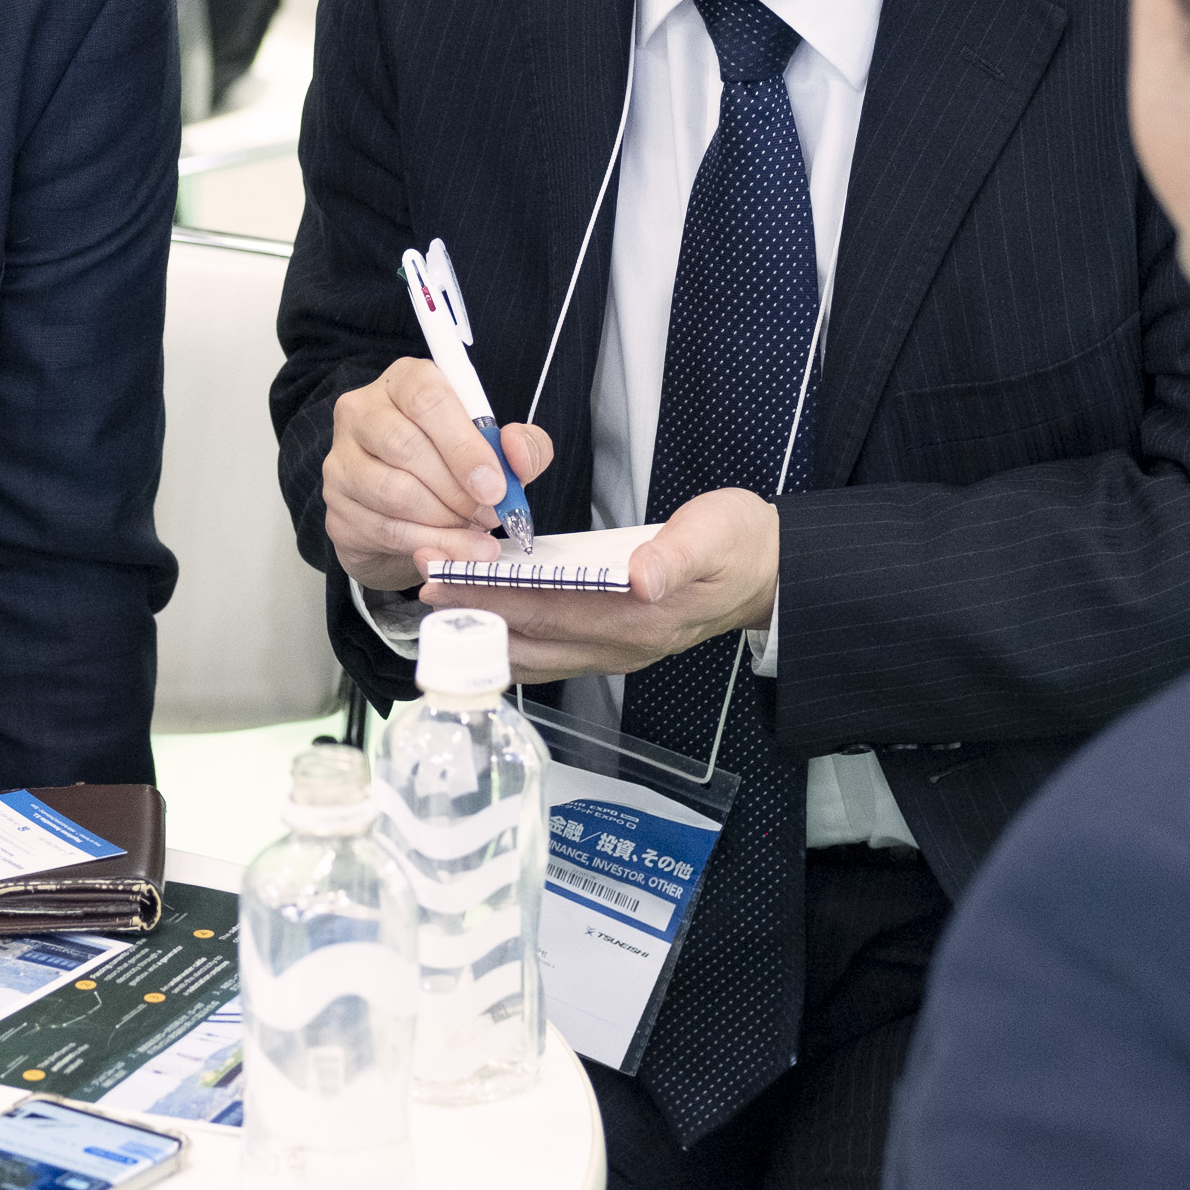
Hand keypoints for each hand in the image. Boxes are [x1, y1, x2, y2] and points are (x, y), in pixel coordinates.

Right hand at [322, 357, 554, 591]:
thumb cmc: (454, 469)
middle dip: (457, 490)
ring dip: (443, 520)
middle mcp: (362, 412)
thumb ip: (523, 446)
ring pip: (393, 491)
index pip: (426, 398)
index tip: (494, 486)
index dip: (464, 445)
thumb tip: (517, 450)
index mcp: (405, 382)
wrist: (408, 518)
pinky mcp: (336, 509)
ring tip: (473, 531)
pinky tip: (451, 550)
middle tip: (490, 514)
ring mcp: (341, 460)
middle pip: (405, 445)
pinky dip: (427, 545)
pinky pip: (384, 530)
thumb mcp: (499, 452)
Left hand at [422, 487, 778, 682]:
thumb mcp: (715, 535)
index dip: (491, 597)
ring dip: (485, 631)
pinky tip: (485, 620)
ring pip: (535, 653)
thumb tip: (641, 576)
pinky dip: (512, 637)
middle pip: (530, 638)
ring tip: (441, 607)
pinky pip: (549, 651)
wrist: (766, 573)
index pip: (547, 610)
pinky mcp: (612, 644)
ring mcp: (614, 651)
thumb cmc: (736, 545)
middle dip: (472, 616)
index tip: (444, 579)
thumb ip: (677, 557)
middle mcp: (619, 646)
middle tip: (423, 588)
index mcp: (638, 618)